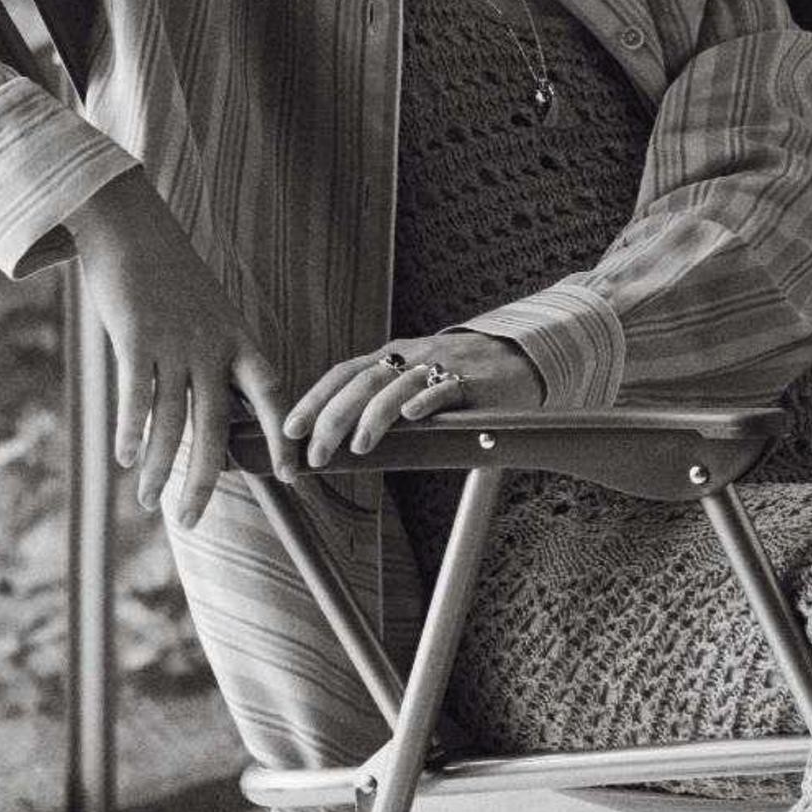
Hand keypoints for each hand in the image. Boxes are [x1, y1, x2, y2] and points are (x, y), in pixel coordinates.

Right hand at [65, 170, 299, 528]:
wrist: (133, 227)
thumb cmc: (171, 276)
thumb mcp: (211, 313)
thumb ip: (218, 358)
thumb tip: (220, 407)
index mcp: (239, 341)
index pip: (274, 395)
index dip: (284, 436)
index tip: (293, 475)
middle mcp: (212, 346)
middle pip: (215, 426)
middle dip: (204, 479)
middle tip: (191, 521)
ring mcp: (174, 342)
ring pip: (171, 420)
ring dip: (159, 468)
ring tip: (148, 502)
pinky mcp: (135, 337)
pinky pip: (135, 396)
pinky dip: (130, 432)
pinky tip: (125, 459)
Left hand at [287, 328, 545, 467]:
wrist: (521, 356)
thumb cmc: (463, 377)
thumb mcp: (417, 380)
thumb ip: (386, 402)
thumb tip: (345, 442)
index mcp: (392, 356)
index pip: (343, 374)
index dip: (314, 400)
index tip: (290, 430)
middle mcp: (410, 357)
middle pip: (361, 384)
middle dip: (333, 419)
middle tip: (316, 455)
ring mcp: (440, 366)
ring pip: (396, 387)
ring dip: (373, 417)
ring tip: (357, 447)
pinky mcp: (472, 380)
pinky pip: (445, 388)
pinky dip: (427, 400)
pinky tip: (412, 417)